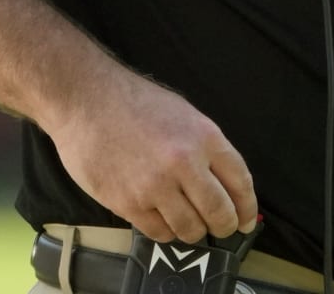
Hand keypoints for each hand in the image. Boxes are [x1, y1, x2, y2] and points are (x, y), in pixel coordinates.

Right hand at [45, 66, 258, 242]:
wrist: (87, 100)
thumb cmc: (137, 103)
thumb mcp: (185, 114)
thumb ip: (206, 148)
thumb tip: (225, 184)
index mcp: (204, 137)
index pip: (240, 182)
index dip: (246, 207)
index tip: (245, 221)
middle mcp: (184, 164)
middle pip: (219, 212)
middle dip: (224, 226)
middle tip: (221, 229)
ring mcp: (155, 186)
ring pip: (190, 229)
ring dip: (194, 231)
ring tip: (189, 223)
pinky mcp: (128, 203)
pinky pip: (159, 232)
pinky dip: (166, 231)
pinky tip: (163, 219)